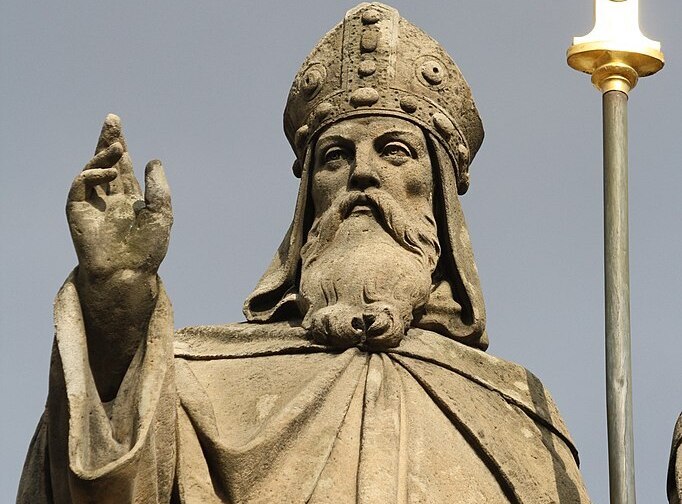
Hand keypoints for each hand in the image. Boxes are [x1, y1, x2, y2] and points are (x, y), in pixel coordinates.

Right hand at [67, 114, 171, 280]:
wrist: (127, 272)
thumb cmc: (147, 249)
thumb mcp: (161, 212)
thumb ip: (157, 186)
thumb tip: (152, 160)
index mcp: (131, 200)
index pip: (124, 167)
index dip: (121, 147)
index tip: (118, 127)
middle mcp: (111, 200)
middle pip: (107, 163)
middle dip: (108, 141)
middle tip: (111, 120)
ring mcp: (93, 204)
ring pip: (93, 170)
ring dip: (103, 156)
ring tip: (118, 147)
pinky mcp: (78, 211)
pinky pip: (80, 185)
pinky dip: (92, 174)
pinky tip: (108, 174)